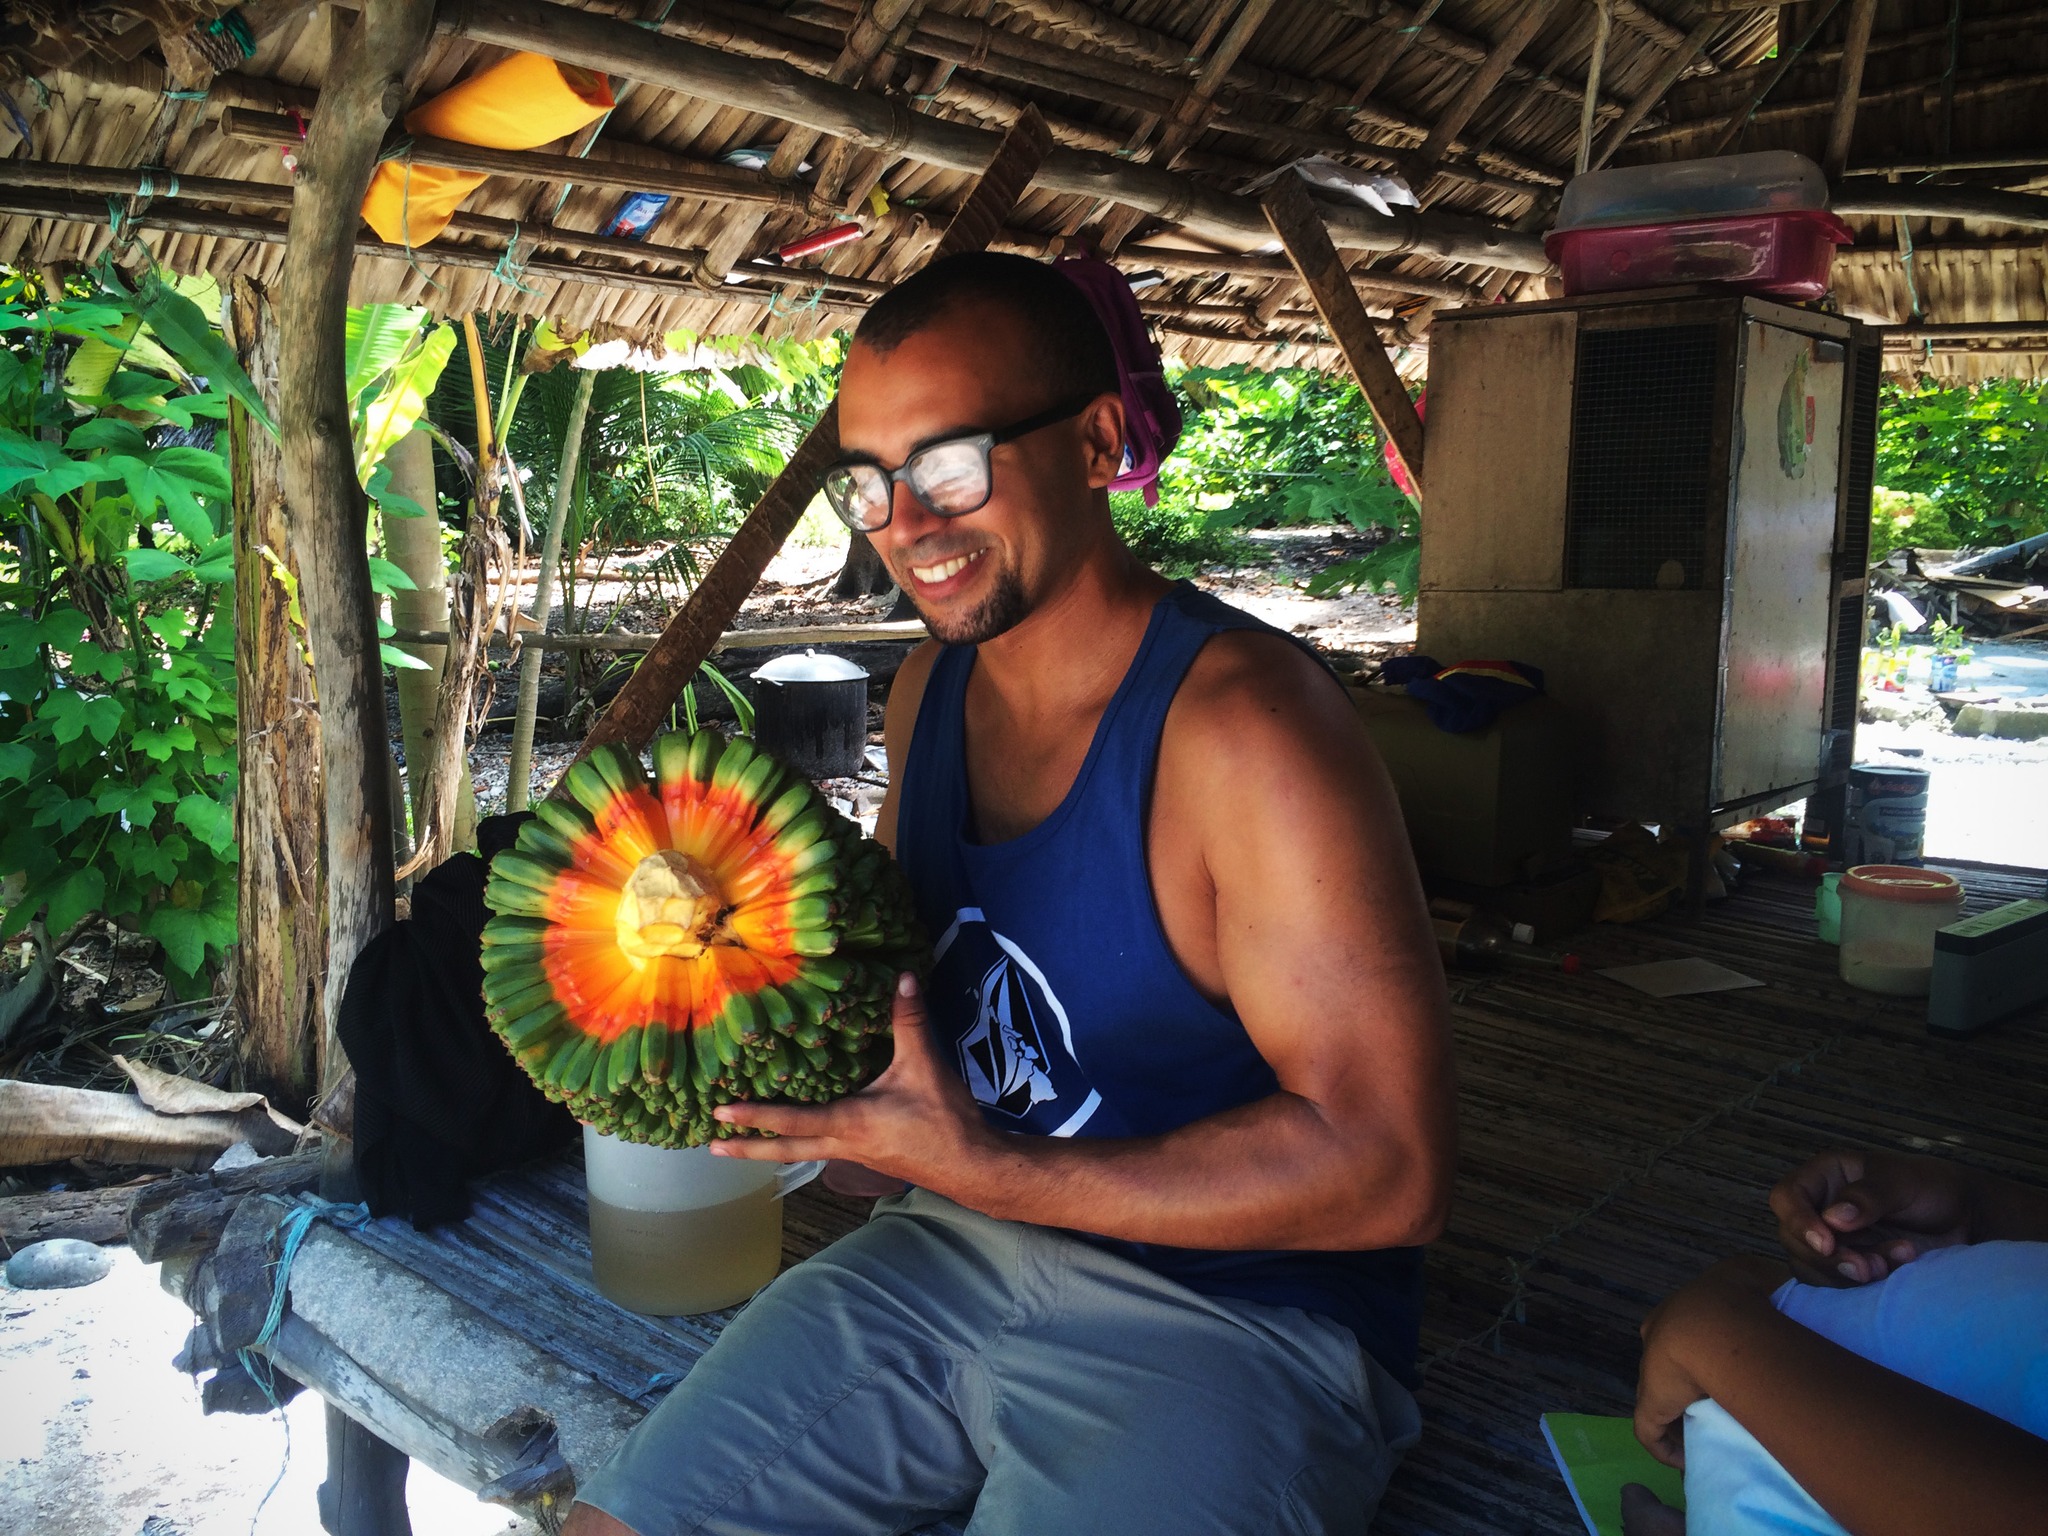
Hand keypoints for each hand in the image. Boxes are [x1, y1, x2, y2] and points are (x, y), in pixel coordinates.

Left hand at [710, 973, 994, 1190]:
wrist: (972, 1166)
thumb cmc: (943, 1120)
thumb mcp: (925, 1066)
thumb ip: (910, 1021)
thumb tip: (903, 977)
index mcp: (848, 1122)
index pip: (791, 1120)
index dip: (754, 1116)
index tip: (719, 1113)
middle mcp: (843, 1144)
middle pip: (786, 1150)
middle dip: (748, 1148)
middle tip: (711, 1146)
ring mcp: (855, 1156)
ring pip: (803, 1153)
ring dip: (772, 1149)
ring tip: (743, 1145)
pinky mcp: (869, 1159)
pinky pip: (825, 1150)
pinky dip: (804, 1144)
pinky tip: (804, 1136)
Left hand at [1632, 1257, 1785, 1468]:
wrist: (1716, 1322)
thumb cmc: (1744, 1297)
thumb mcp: (1762, 1274)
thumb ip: (1772, 1281)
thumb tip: (1784, 1287)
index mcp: (1683, 1310)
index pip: (1685, 1333)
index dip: (1703, 1352)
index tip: (1729, 1372)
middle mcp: (1661, 1339)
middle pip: (1670, 1367)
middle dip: (1691, 1384)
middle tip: (1722, 1405)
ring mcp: (1652, 1372)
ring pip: (1662, 1399)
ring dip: (1681, 1418)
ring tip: (1711, 1436)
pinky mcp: (1650, 1403)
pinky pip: (1651, 1432)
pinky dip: (1666, 1448)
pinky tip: (1686, 1461)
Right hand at [1769, 1150, 1974, 1286]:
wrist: (1964, 1220)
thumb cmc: (1930, 1188)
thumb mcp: (1903, 1181)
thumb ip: (1869, 1197)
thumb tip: (1833, 1219)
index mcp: (1824, 1178)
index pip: (1787, 1198)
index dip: (1799, 1222)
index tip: (1827, 1244)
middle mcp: (1819, 1210)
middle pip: (1794, 1239)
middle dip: (1830, 1259)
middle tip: (1867, 1269)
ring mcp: (1833, 1242)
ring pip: (1812, 1267)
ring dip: (1847, 1274)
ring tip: (1888, 1267)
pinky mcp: (1847, 1269)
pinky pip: (1836, 1286)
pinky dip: (1861, 1287)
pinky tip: (1894, 1273)